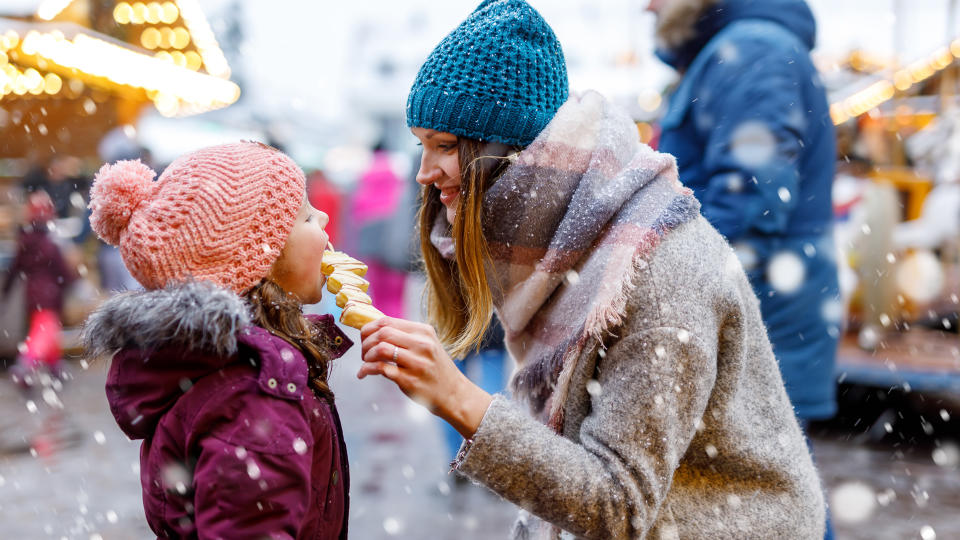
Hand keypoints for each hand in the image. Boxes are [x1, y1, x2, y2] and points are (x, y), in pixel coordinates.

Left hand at [359, 317, 492, 438]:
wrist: (454, 394)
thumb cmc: (435, 369)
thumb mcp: (426, 345)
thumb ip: (404, 336)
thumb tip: (373, 329)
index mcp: (424, 332)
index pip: (387, 321)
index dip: (369, 328)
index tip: (364, 338)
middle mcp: (422, 345)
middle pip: (382, 333)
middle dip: (366, 342)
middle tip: (364, 353)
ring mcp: (417, 363)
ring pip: (381, 349)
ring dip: (366, 356)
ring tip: (365, 363)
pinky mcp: (410, 380)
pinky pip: (381, 369)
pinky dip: (367, 369)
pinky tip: (364, 373)